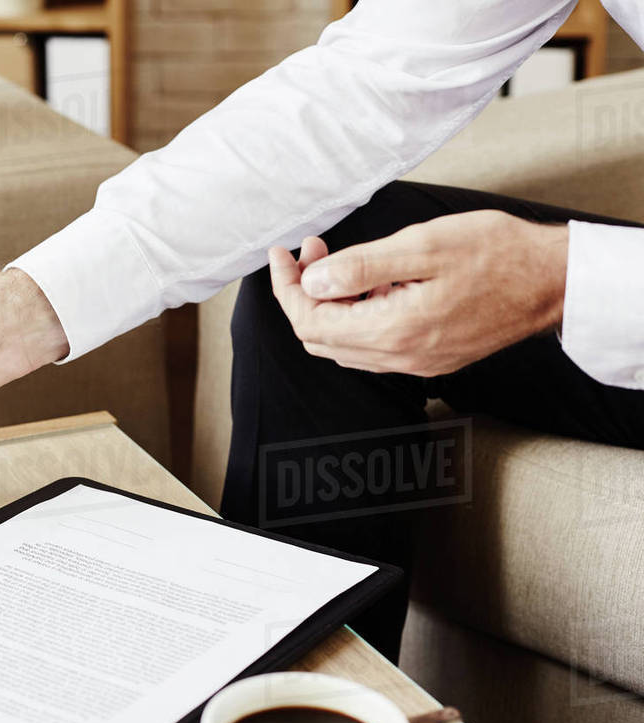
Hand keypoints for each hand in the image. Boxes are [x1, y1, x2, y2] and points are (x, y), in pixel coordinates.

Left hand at [270, 210, 568, 376]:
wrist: (554, 281)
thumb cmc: (498, 254)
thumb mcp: (424, 245)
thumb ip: (361, 266)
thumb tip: (312, 282)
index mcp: (393, 329)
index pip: (310, 320)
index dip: (287, 286)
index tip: (284, 253)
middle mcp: (400, 356)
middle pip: (319, 336)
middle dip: (303, 293)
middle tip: (310, 251)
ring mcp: (415, 362)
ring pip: (343, 344)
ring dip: (328, 304)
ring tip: (335, 260)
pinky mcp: (429, 357)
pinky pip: (372, 346)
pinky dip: (355, 316)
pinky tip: (369, 283)